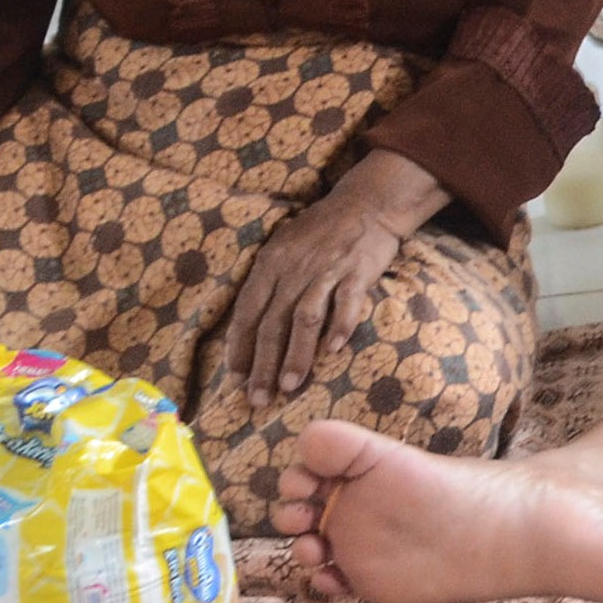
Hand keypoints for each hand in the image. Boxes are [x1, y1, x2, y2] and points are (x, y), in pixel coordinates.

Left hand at [224, 149, 443, 398]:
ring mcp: (326, 271)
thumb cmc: (321, 231)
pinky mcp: (357, 271)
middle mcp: (294, 270)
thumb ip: (269, 283)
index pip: (247, 313)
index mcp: (270, 264)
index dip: (239, 348)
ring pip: (305, 319)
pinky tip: (333, 351)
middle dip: (263, 365)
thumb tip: (251, 327)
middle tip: (257, 399)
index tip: (235, 380)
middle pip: (272, 323)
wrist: (368, 204)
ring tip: (289, 387)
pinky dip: (339, 327)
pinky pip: (346, 303)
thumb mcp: (284, 247)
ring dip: (296, 355)